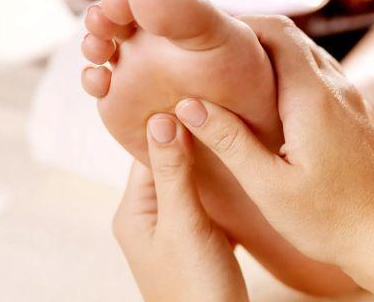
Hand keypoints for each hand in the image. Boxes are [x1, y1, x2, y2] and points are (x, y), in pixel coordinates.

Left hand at [112, 115, 247, 301]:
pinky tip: (239, 171)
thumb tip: (162, 118)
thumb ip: (174, 173)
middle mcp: (148, 218)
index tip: (193, 90)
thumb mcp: (185, 224)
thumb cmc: (196, 288)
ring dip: (207, 162)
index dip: (167, 120)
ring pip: (189, 182)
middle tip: (220, 103)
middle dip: (191, 137)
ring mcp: (172, 231)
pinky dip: (219, 186)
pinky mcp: (196, 242)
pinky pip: (204, 202)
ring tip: (232, 131)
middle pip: (167, 163)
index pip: (146, 150)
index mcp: (134, 211)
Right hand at [173, 16, 373, 300]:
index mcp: (313, 96)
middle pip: (290, 37)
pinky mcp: (356, 117)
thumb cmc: (333, 220)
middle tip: (209, 53)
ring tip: (231, 74)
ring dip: (270, 55)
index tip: (203, 35)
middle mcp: (337, 88)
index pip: (275, 31)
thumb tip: (188, 104)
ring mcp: (351, 100)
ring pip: (306, 56)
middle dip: (249, 34)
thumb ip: (230, 142)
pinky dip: (290, 74)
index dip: (237, 22)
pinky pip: (320, 77)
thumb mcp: (270, 187)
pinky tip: (268, 104)